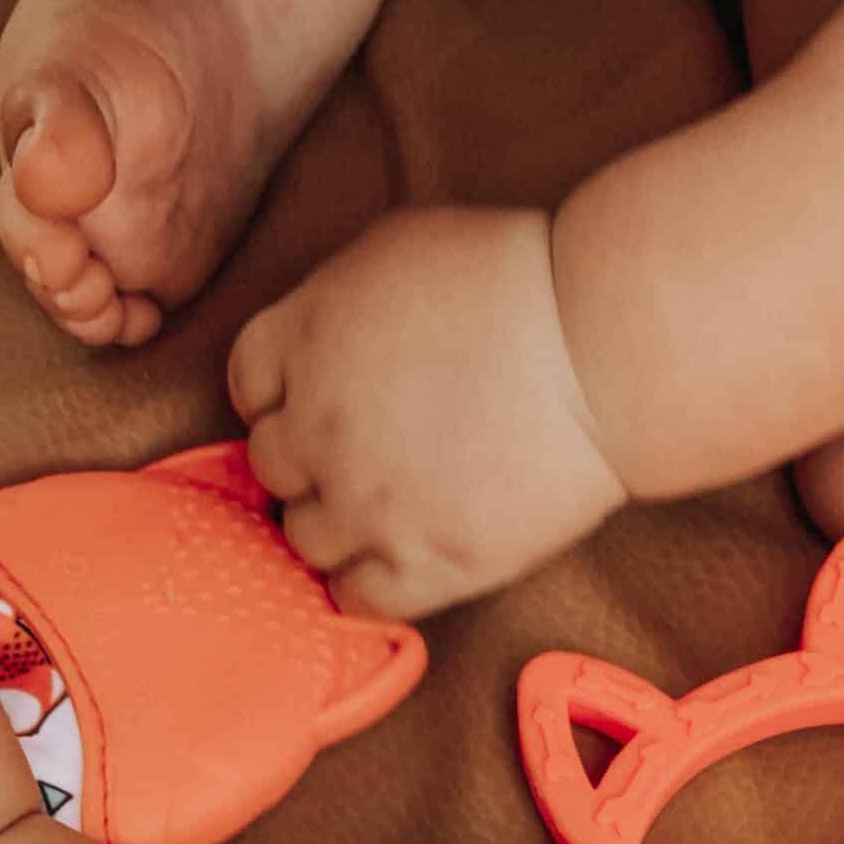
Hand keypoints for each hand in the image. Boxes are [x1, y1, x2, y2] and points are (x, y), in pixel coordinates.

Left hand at [228, 205, 626, 619]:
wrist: (595, 350)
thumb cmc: (518, 281)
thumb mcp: (398, 245)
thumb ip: (338, 297)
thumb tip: (332, 334)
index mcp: (304, 339)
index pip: (249, 386)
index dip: (283, 398)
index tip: (317, 405)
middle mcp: (315, 426)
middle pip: (272, 466)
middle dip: (311, 461)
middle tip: (365, 456)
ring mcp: (362, 502)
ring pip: (305, 538)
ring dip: (337, 526)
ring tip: (390, 511)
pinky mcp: (419, 564)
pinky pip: (355, 599)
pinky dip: (368, 584)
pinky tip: (403, 560)